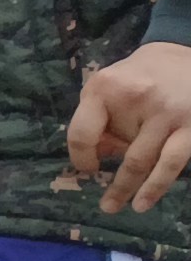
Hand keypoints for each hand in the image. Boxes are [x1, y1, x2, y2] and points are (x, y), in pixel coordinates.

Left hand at [71, 37, 190, 211]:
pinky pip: (172, 162)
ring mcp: (167, 113)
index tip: (88, 167)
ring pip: (144, 161)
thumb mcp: (110, 86)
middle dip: (114, 183)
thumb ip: (100, 118)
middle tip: (106, 206)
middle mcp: (136, 99)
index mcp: (105, 88)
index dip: (81, 157)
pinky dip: (157, 185)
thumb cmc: (142, 74)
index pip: (82, 133)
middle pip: (119, 151)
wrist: (188, 53)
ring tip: (121, 208)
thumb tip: (98, 156)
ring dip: (131, 189)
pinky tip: (146, 201)